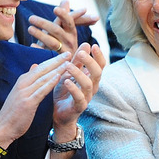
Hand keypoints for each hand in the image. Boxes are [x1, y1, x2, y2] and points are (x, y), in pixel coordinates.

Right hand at [0, 52, 74, 148]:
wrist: (3, 127)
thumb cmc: (13, 112)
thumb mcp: (21, 93)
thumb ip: (29, 80)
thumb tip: (34, 66)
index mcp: (23, 81)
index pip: (40, 67)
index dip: (53, 60)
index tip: (64, 55)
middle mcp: (23, 83)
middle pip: (43, 69)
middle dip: (57, 61)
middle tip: (69, 53)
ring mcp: (25, 92)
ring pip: (43, 78)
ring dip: (56, 69)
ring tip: (68, 62)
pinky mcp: (28, 102)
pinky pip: (41, 90)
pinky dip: (50, 83)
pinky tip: (58, 77)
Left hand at [29, 2, 98, 53]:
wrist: (69, 64)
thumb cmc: (65, 43)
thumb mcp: (66, 29)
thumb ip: (65, 15)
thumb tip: (65, 0)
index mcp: (72, 32)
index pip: (69, 21)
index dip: (63, 15)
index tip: (55, 9)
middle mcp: (70, 41)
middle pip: (57, 30)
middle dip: (44, 23)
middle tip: (31, 18)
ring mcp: (64, 52)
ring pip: (52, 42)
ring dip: (40, 35)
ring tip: (30, 29)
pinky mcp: (57, 60)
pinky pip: (46, 54)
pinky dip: (39, 50)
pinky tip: (32, 46)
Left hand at [49, 43, 105, 158]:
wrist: (58, 114)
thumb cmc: (64, 92)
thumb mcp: (69, 73)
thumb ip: (77, 60)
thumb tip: (86, 43)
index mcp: (91, 78)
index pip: (100, 65)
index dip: (99, 56)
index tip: (93, 45)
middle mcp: (92, 87)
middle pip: (98, 73)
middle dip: (90, 62)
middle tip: (80, 53)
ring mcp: (87, 98)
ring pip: (88, 84)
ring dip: (78, 73)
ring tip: (68, 66)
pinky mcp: (79, 107)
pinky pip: (79, 97)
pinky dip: (73, 89)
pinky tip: (66, 81)